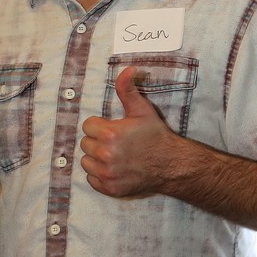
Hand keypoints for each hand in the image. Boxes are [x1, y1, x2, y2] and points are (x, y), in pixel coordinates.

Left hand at [80, 66, 175, 197]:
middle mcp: (106, 154)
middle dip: (97, 141)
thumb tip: (127, 69)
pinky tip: (114, 168)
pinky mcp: (110, 188)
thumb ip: (128, 89)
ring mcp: (107, 173)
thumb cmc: (155, 136)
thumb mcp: (142, 109)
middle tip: (116, 142)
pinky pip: (91, 179)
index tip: (113, 129)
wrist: (171, 164)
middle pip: (85, 144)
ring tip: (114, 155)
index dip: (100, 126)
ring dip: (96, 159)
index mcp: (109, 134)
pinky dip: (99, 175)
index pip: (87, 126)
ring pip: (86, 162)